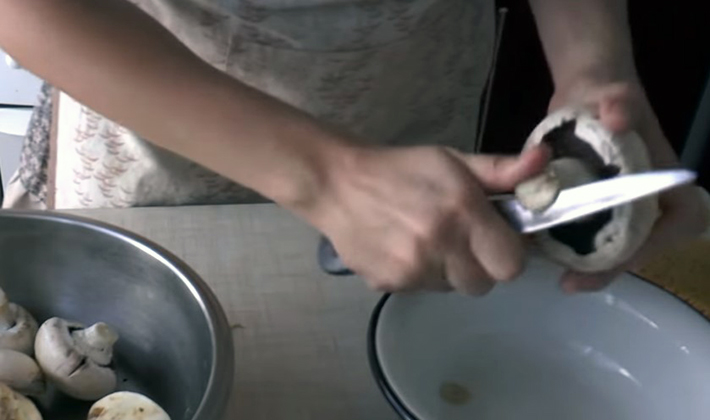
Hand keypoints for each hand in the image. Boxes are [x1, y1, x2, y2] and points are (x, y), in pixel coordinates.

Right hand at [304, 144, 549, 294]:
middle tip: (460, 240)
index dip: (507, 253)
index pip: (511, 265)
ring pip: (451, 288)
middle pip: (483, 284)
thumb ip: (501, 170)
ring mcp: (412, 270)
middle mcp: (440, 246)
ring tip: (426, 240)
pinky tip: (401, 248)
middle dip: (479, 266)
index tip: (494, 238)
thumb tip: (544, 162)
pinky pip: (420, 290)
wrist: (336, 183)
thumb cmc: (400, 168)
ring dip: (447, 270)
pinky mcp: (388, 285)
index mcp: (462, 212)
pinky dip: (419, 274)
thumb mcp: (452, 160)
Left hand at [549, 79, 709, 292]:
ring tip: (565, 280)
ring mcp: (626, 205)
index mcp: (667, 178)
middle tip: (574, 282)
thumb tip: (617, 118)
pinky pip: (596, 237)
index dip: (655, 244)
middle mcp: (652, 197)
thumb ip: (620, 103)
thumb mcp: (613, 94)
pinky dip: (578, 251)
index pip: (680, 221)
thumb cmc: (606, 94)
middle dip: (614, 267)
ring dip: (596, 267)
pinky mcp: (600, 207)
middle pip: (646, 244)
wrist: (584, 91)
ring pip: (620, 246)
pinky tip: (551, 259)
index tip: (620, 257)